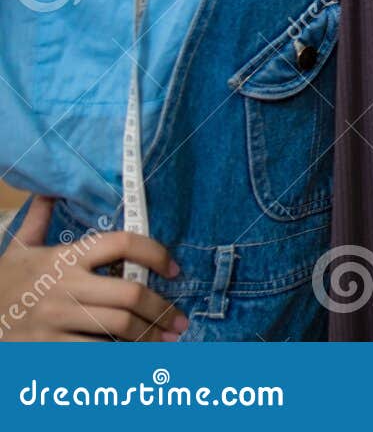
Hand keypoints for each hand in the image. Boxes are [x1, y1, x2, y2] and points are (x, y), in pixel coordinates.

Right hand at [0, 196, 187, 340]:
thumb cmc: (2, 282)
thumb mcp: (19, 247)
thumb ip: (39, 218)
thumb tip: (49, 189)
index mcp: (66, 257)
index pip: (122, 243)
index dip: (155, 253)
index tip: (174, 269)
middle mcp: (65, 285)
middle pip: (129, 294)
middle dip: (161, 309)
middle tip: (180, 321)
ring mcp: (57, 318)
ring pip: (118, 326)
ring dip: (149, 336)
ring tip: (167, 341)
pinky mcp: (48, 347)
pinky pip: (95, 352)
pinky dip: (120, 355)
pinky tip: (135, 358)